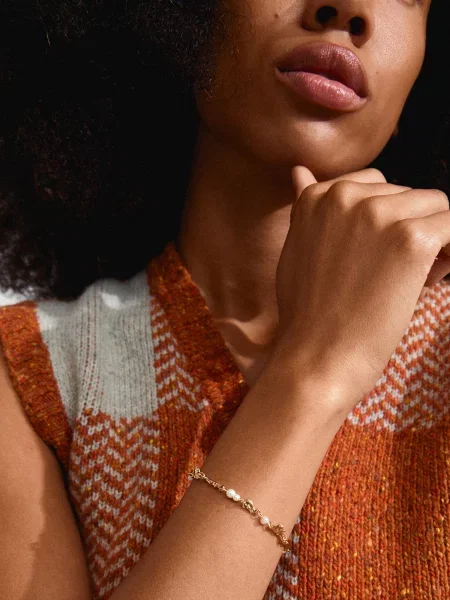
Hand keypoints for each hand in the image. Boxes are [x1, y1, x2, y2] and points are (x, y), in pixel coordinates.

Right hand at [272, 166, 449, 411]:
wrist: (316, 359)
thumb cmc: (308, 313)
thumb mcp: (297, 249)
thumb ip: (306, 208)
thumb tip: (299, 170)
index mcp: (318, 195)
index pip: (376, 185)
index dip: (384, 222)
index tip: (374, 257)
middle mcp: (346, 195)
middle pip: (408, 195)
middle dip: (408, 229)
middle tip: (389, 277)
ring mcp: (378, 214)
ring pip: (436, 207)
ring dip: (432, 240)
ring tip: (408, 281)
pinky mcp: (410, 238)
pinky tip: (428, 279)